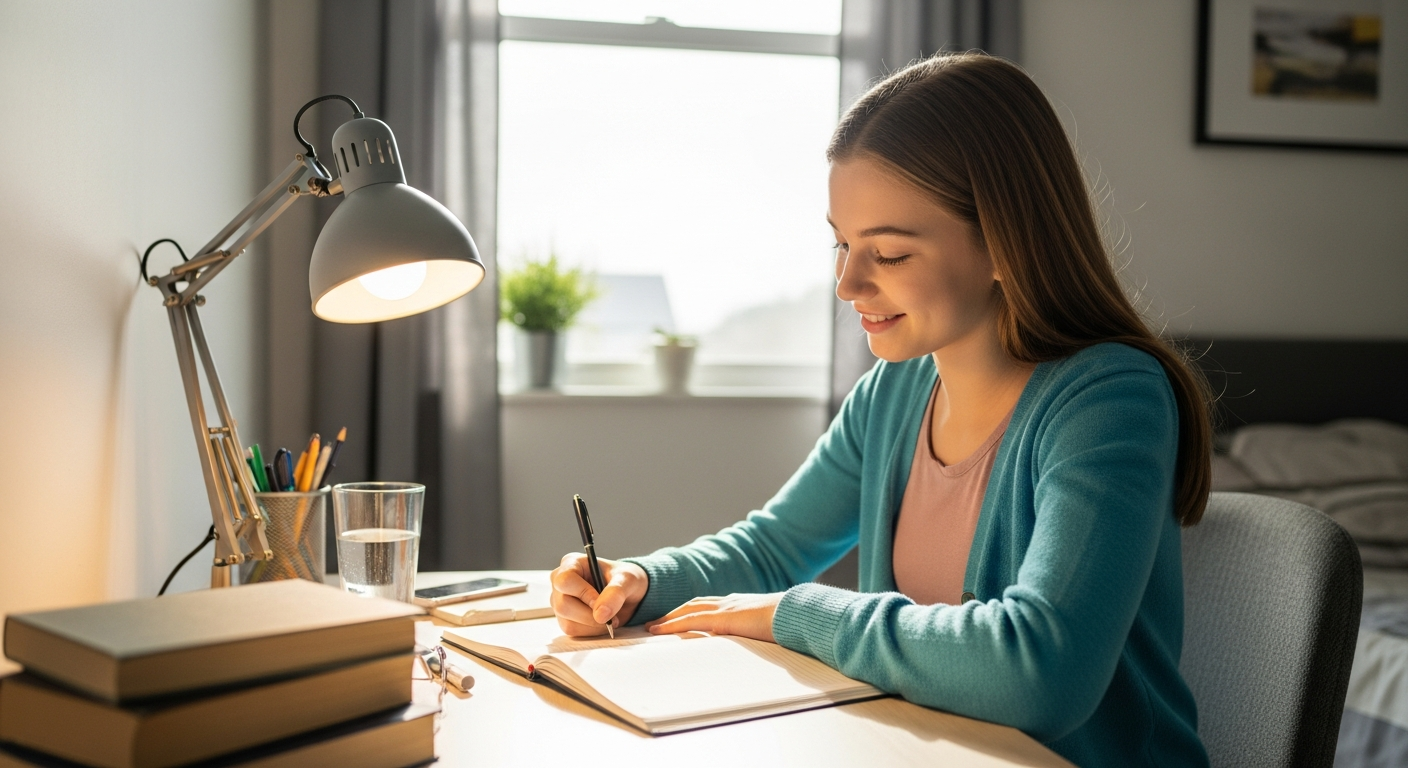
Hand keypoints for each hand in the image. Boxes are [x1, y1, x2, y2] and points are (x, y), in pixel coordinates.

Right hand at [550, 554, 648, 636]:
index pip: (565, 580)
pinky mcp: (564, 618)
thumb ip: (615, 593)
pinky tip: (602, 622)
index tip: (601, 602)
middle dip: (590, 615)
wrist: (629, 595)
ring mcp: (559, 601)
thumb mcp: (627, 580)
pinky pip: (572, 631)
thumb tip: (600, 615)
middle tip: (611, 616)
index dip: (583, 593)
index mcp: (572, 563)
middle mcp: (560, 582)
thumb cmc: (625, 580)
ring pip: (567, 622)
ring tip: (610, 618)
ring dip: (593, 625)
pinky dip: (591, 631)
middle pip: (563, 604)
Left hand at [645, 593, 782, 642]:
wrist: (797, 614)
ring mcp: (725, 608)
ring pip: (688, 610)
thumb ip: (758, 633)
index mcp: (740, 604)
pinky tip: (659, 631)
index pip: (709, 605)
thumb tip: (757, 643)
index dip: (691, 611)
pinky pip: (690, 620)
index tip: (677, 618)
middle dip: (673, 613)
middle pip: (693, 604)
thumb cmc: (789, 624)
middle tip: (655, 623)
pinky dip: (672, 625)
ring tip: (651, 628)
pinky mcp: (722, 618)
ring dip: (667, 619)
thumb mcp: (769, 628)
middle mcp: (729, 602)